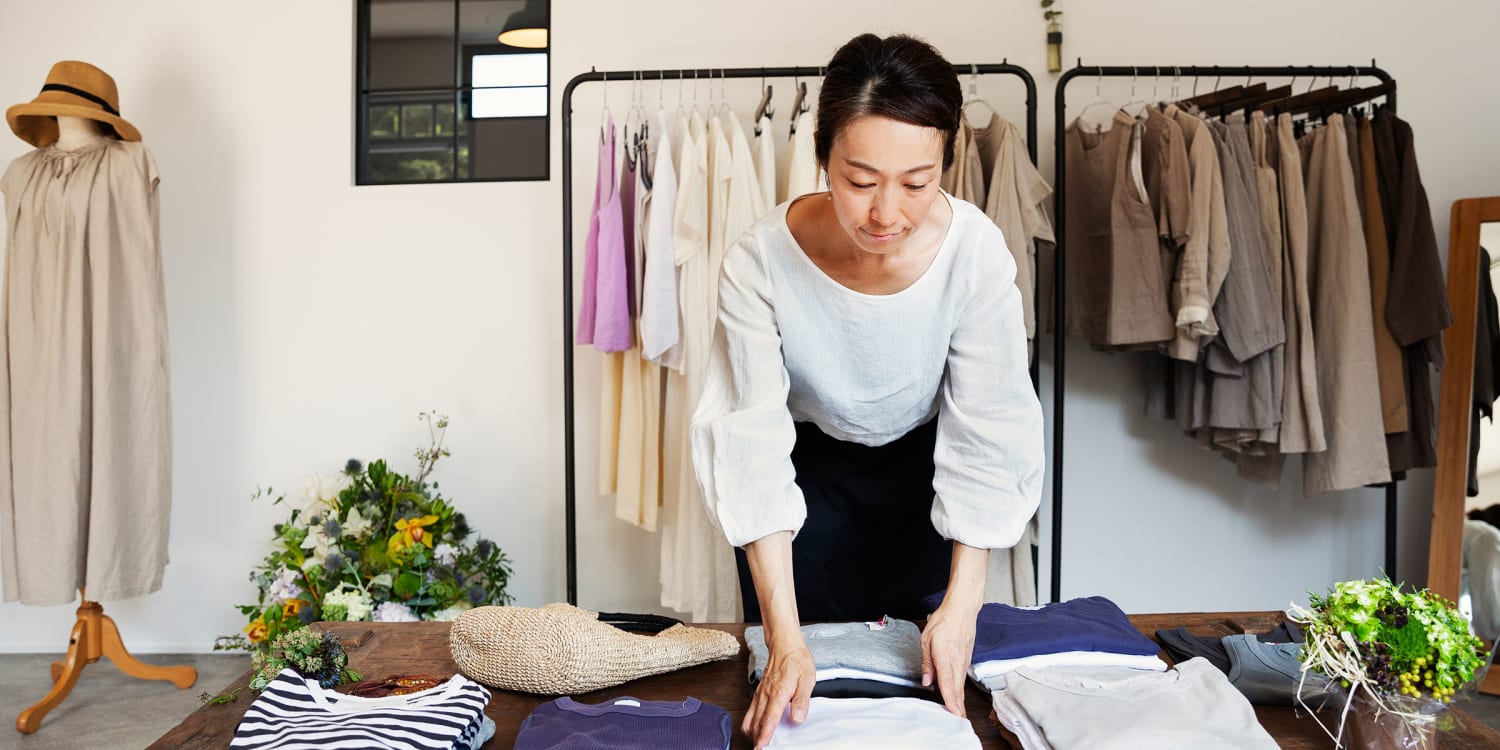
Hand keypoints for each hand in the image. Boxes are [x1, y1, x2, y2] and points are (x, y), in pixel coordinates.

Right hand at [744, 639, 815, 748]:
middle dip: (756, 739)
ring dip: (753, 732)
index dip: (764, 736)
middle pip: (755, 723)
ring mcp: (760, 694)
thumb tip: (798, 718)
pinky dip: (752, 723)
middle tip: (760, 749)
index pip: (768, 720)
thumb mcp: (807, 679)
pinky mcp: (759, 693)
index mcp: (778, 693)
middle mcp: (765, 695)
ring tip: (759, 743)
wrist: (785, 645)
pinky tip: (759, 728)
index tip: (761, 748)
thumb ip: (801, 700)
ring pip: (750, 718)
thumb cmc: (797, 660)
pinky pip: (751, 711)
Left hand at [922, 600, 978, 716]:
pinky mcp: (966, 660)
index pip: (948, 683)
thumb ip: (926, 662)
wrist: (962, 610)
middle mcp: (957, 662)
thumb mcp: (926, 639)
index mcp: (945, 657)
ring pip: (961, 686)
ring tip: (958, 715)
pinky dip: (960, 691)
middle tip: (957, 721)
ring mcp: (963, 662)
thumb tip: (927, 680)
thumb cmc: (944, 621)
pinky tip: (957, 698)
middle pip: (957, 690)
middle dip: (957, 707)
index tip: (952, 712)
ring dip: (959, 701)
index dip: (950, 700)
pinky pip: (962, 679)